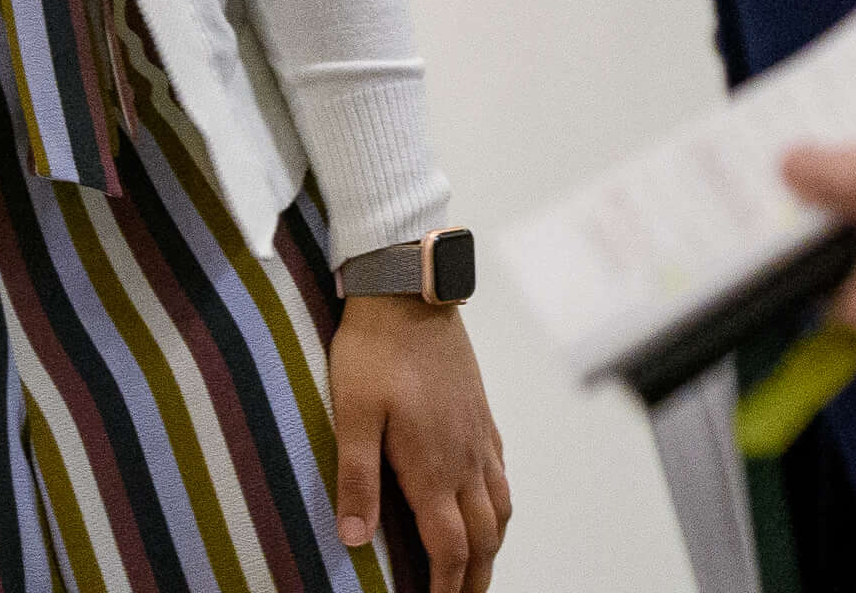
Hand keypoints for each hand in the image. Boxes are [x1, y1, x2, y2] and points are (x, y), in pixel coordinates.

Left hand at [327, 296, 508, 589]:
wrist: (410, 292)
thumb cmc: (375, 349)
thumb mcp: (353, 411)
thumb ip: (355, 476)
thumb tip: (354, 537)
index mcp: (433, 467)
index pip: (449, 547)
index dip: (444, 586)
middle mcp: (465, 459)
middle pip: (484, 538)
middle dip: (474, 579)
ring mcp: (478, 437)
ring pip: (501, 509)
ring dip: (492, 547)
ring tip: (479, 568)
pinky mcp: (481, 415)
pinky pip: (501, 475)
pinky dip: (499, 506)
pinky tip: (488, 506)